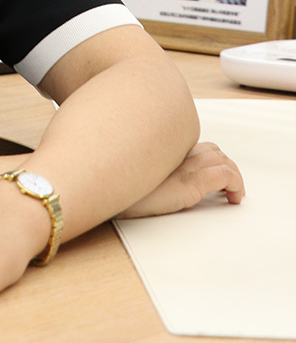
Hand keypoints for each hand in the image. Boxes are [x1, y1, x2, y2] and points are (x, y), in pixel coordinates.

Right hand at [116, 141, 244, 219]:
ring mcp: (184, 165)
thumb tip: (154, 181)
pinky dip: (236, 184)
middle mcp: (175, 152)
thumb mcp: (134, 176)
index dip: (208, 159)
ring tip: (232, 193)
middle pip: (212, 150)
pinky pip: (225, 175)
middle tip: (227, 186)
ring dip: (232, 175)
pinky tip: (233, 197)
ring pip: (221, 159)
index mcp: (163, 150)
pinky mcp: (190, 182)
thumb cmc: (115, 187)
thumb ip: (149, 170)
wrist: (107, 193)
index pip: (195, 145)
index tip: (213, 175)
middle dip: (224, 166)